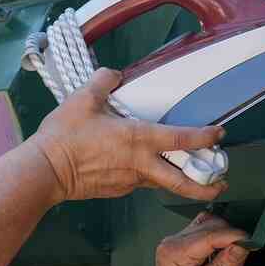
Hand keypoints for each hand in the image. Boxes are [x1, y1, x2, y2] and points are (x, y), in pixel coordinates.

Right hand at [29, 69, 226, 202]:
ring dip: (177, 180)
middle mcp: (140, 164)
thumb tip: (114, 75)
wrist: (45, 171)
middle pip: (181, 182)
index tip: (219, 135)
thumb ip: (103, 82)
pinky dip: (147, 177)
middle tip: (220, 183)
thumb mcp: (83, 99)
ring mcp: (129, 181)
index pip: (181, 139)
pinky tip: (141, 168)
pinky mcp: (116, 191)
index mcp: (138, 139)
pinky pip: (139, 183)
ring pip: (160, 182)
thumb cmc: (65, 136)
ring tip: (186, 174)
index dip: (204, 136)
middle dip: (205, 186)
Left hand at [139, 213, 248, 265]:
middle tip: (240, 261)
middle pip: (212, 226)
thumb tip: (241, 247)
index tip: (251, 243)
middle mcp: (173, 243)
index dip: (233, 237)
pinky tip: (222, 261)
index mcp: (173, 253)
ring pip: (212, 226)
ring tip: (228, 265)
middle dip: (231, 240)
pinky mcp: (187, 247)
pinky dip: (222, 244)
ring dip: (227, 241)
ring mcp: (179, 243)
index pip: (209, 235)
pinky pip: (209, 234)